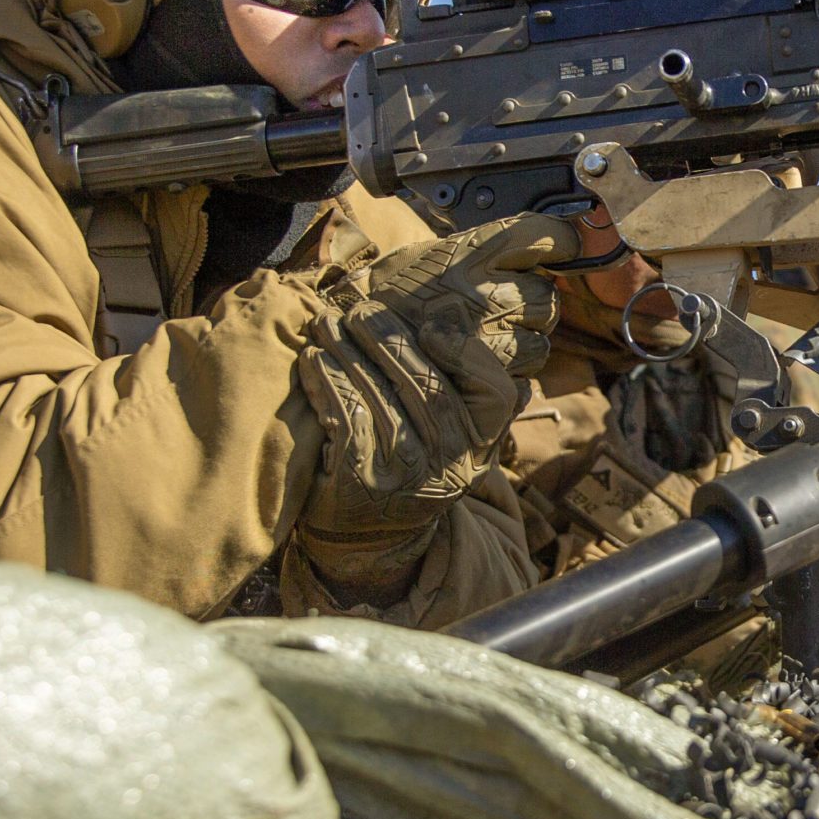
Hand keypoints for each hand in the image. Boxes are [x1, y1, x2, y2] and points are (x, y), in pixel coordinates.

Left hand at [294, 214, 578, 594]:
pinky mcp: (361, 480)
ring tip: (329, 322)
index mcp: (483, 436)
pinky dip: (324, 379)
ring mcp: (408, 472)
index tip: (434, 324)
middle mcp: (453, 458)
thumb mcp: (457, 419)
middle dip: (387, 336)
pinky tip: (312, 358)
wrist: (373, 529)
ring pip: (378, 393)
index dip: (467, 353)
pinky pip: (342, 414)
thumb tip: (506, 289)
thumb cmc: (416, 448)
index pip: (493, 390)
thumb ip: (474, 367)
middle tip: (359, 306)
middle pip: (425, 385)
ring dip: (347, 349)